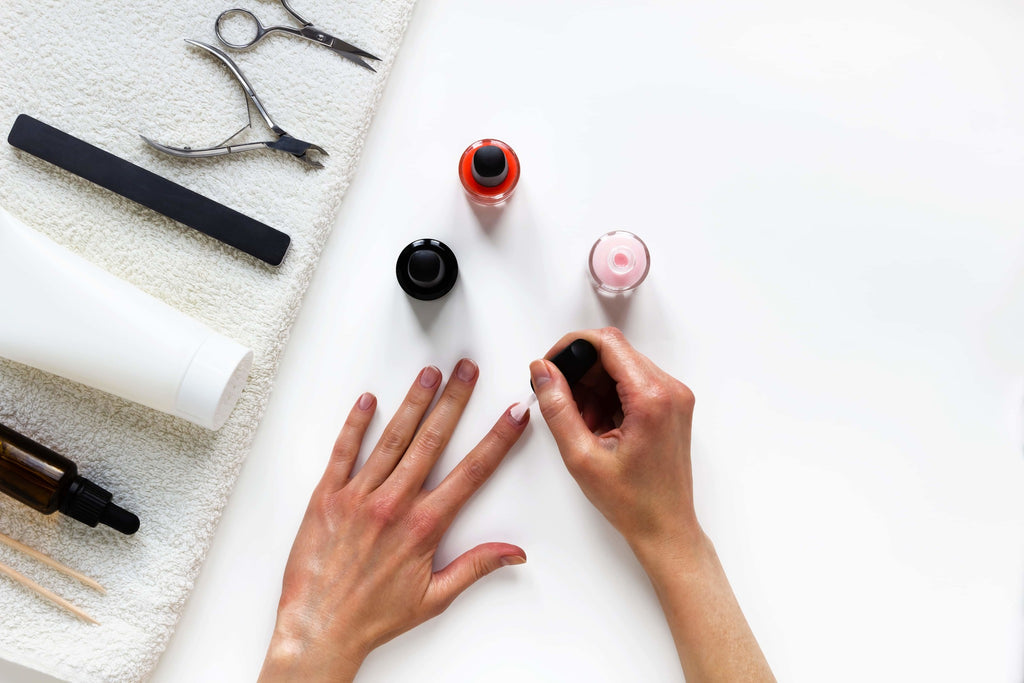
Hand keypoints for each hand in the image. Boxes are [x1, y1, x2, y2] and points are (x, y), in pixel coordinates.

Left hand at [260, 360, 528, 682]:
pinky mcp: (326, 498)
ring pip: (391, 439)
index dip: (497, 439)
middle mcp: (392, 504)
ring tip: (428, 374)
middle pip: (432, 441)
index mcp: (423, 526)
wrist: (318, 629)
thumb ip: (476, 567)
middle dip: (454, 401)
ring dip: (412, 402)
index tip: (513, 415)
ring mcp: (358, 497)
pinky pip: (343, 453)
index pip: (472, 472)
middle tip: (467, 371)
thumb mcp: (435, 597)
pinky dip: (355, 425)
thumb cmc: (372, 617)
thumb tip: (513, 553)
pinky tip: (367, 401)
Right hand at [530, 327, 699, 562]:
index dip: (571, 346)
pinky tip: (597, 426)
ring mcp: (674, 397)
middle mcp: (670, 390)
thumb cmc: (632, 502)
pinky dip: (608, 397)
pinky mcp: (671, 406)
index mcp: (652, 398)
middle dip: (581, 372)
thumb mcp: (581, 455)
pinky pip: (632, 383)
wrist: (666, 529)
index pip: (607, 343)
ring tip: (581, 423)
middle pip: (614, 353)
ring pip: (621, 367)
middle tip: (559, 401)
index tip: (549, 366)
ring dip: (593, 386)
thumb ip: (557, 407)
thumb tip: (542, 370)